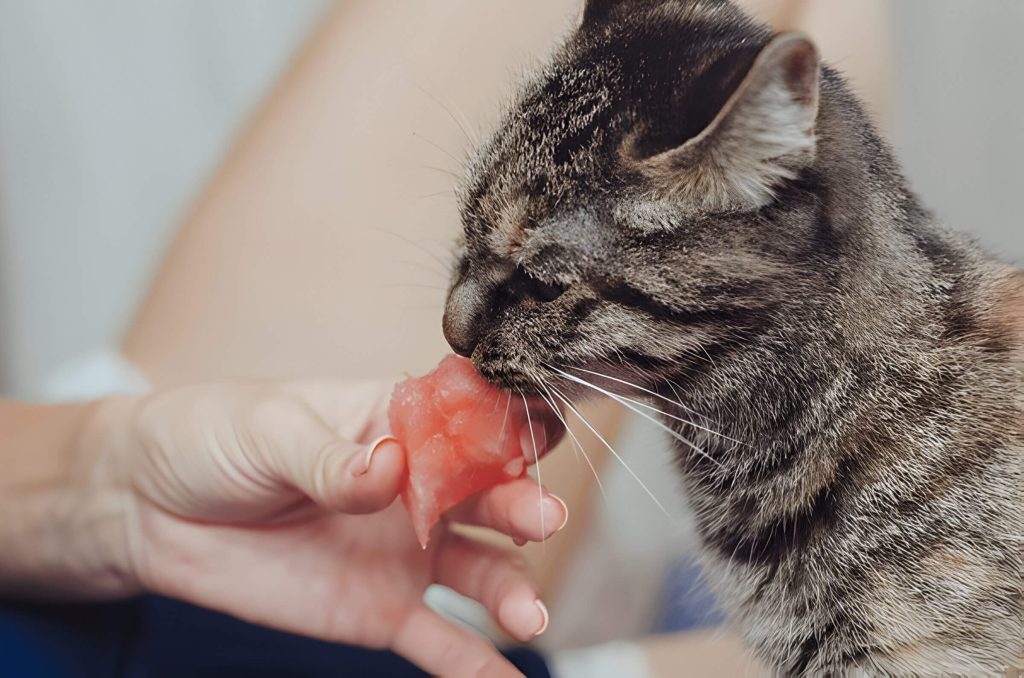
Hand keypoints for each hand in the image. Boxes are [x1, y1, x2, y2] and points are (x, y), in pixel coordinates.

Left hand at [89, 379, 566, 676]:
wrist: (151, 509)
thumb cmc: (212, 440)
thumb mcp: (268, 431)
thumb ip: (332, 457)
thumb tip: (389, 467)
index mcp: (398, 422)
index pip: (473, 418)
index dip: (510, 424)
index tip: (537, 433)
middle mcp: (419, 486)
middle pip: (491, 494)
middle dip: (522, 504)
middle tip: (540, 517)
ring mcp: (405, 550)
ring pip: (482, 570)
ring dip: (512, 590)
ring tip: (526, 615)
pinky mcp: (381, 609)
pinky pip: (440, 640)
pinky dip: (476, 666)